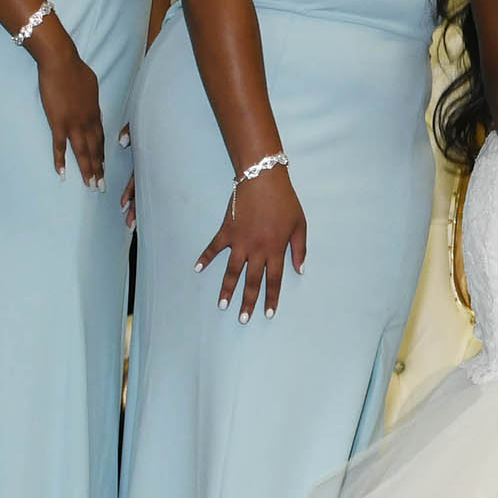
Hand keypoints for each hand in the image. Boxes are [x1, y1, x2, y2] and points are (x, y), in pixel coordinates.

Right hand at [31, 29, 107, 187]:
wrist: (61, 62)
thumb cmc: (75, 69)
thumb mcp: (91, 86)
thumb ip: (92, 101)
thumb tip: (93, 108)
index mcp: (95, 113)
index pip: (100, 138)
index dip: (101, 155)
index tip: (103, 168)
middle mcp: (87, 121)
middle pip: (94, 149)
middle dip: (98, 169)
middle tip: (101, 187)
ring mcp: (73, 123)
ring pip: (82, 152)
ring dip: (86, 170)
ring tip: (90, 186)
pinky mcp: (58, 122)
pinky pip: (60, 146)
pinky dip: (60, 160)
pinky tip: (61, 174)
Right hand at [200, 164, 307, 320]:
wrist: (264, 178)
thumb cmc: (285, 201)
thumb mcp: (300, 224)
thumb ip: (300, 249)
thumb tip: (299, 270)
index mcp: (275, 249)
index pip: (274, 280)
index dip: (270, 298)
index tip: (267, 314)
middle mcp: (257, 249)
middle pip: (251, 281)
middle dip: (247, 302)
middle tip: (242, 319)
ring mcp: (239, 241)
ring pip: (232, 271)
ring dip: (226, 289)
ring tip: (222, 305)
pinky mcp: (226, 230)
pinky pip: (213, 248)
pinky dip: (205, 258)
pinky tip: (197, 269)